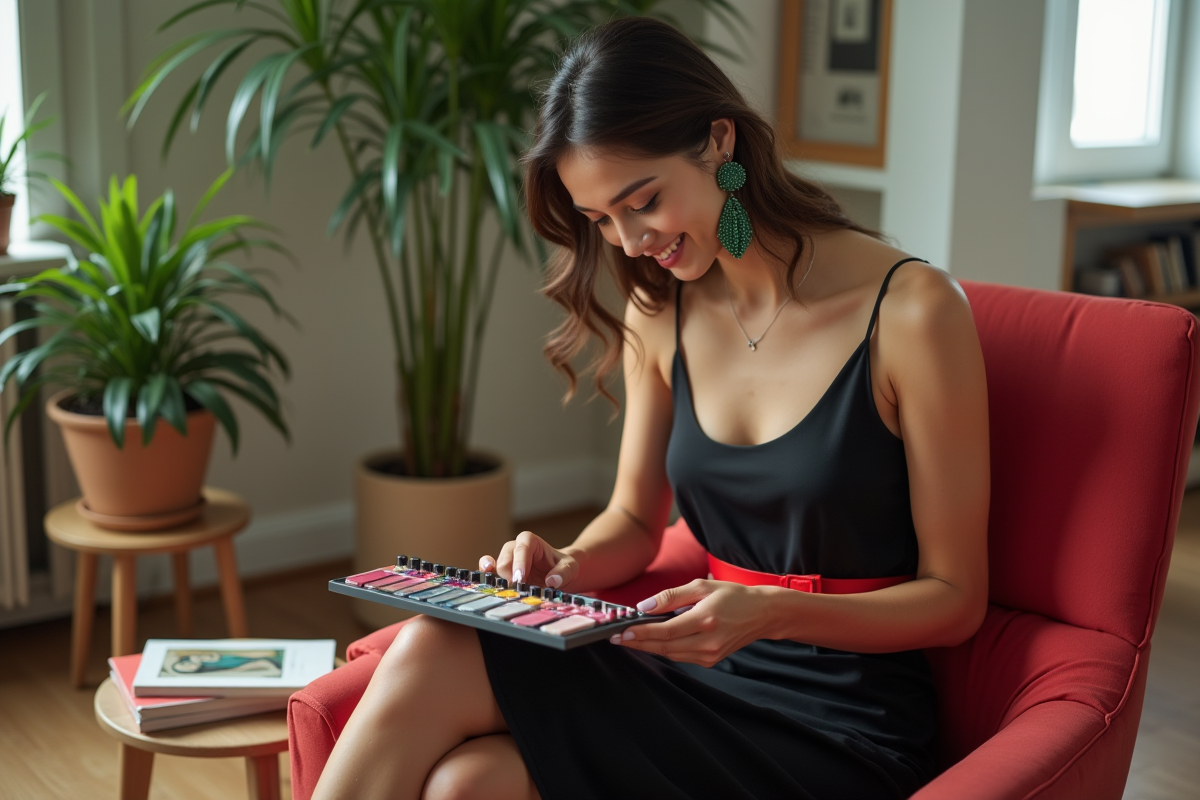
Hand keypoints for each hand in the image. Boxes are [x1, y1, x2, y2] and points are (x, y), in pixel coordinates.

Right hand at [479, 530, 580, 589]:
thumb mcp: (570, 568)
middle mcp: (516, 548)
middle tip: (516, 588)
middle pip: (507, 556)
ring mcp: (508, 560)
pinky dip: (486, 573)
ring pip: (497, 565)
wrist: (560, 574)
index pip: (523, 547)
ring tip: (502, 588)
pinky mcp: (503, 572)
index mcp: (531, 541)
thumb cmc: (563, 567)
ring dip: (500, 578)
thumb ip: (563, 573)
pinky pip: (490, 569)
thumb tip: (552, 581)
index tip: (520, 578)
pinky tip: (484, 578)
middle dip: (509, 573)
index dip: (520, 562)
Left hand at [610, 580, 771, 666]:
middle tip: (617, 638)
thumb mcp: (702, 586)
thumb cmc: (732, 596)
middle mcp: (707, 642)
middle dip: (638, 643)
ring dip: (648, 648)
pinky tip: (653, 642)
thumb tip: (644, 606)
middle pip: (664, 646)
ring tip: (629, 639)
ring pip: (670, 654)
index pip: (665, 631)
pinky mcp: (711, 660)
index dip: (641, 633)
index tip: (621, 631)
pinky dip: (665, 650)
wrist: (761, 614)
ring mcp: (710, 655)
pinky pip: (681, 657)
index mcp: (705, 620)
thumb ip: (671, 596)